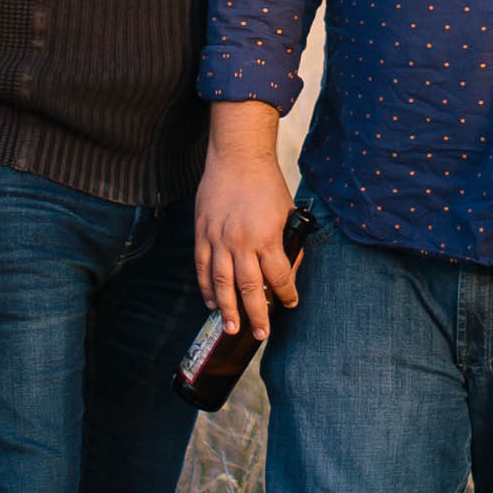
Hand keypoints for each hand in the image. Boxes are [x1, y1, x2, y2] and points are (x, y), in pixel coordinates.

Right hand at [196, 102, 302, 340]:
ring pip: (221, 283)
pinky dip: (206, 287)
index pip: (279, 276)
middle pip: (249, 288)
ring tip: (232, 328)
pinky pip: (203, 267)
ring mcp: (218, 239)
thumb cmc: (266, 185)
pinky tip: (211, 302)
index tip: (290, 304)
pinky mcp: (202, 233)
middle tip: (260, 335)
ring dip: (227, 309)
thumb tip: (288, 270)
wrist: (237, 158)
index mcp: (267, 237)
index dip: (286, 294)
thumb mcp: (287, 213)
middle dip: (256, 314)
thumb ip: (288, 243)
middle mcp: (241, 242)